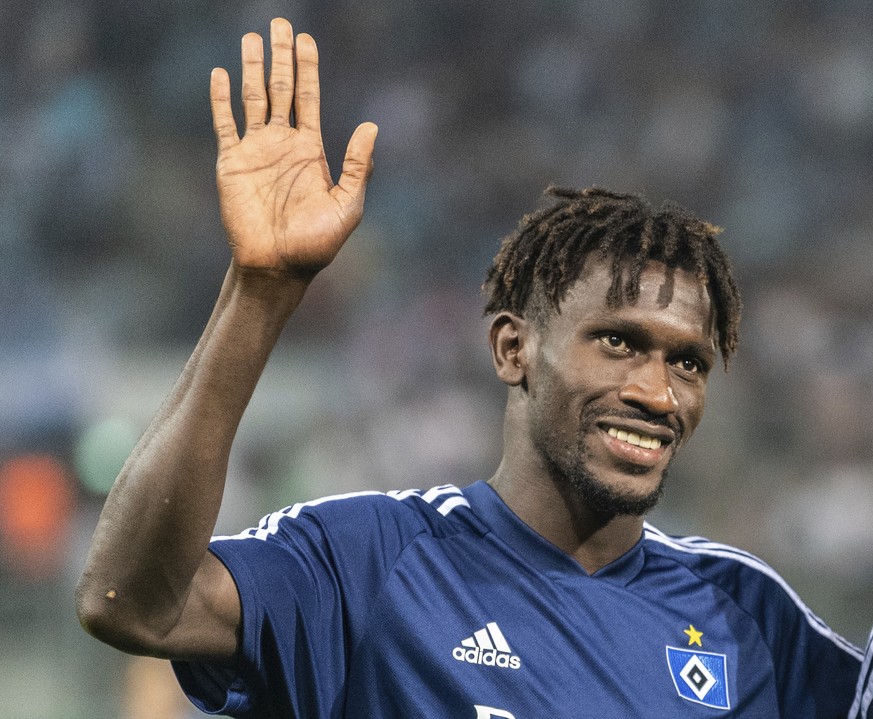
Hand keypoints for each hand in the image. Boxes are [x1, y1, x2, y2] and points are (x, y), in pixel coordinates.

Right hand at [210, 18, 376, 276]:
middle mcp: (282, 143)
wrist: (278, 266)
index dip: (307, 68)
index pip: (308, 97)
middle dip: (280, 56)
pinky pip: (225, 124)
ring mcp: (256, 150)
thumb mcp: (347, 205)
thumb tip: (371, 125)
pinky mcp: (232, 163)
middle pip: (281, 88)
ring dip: (252, 68)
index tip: (305, 40)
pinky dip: (221, 99)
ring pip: (252, 98)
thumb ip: (357, 166)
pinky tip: (220, 74)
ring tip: (251, 38)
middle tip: (279, 23)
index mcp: (310, 150)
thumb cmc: (316, 243)